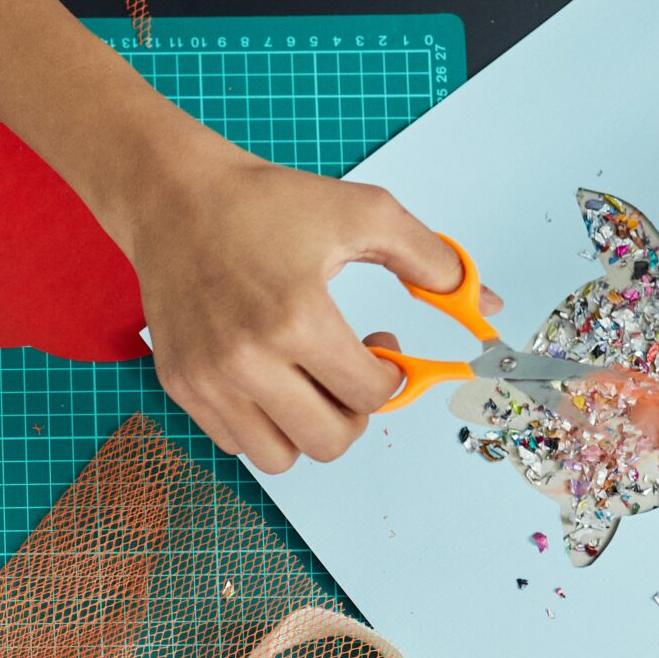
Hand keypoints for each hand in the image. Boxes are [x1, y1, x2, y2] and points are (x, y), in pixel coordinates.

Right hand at [116, 144, 491, 471]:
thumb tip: (483, 306)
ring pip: (279, 458)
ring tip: (307, 383)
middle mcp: (246, 359)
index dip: (391, 376)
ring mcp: (208, 380)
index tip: (381, 345)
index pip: (369, 394)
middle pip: (329, 441)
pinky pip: (236, 443)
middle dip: (354, 412)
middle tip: (348, 372)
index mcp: (295, 317)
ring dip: (306, 429)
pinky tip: (268, 377)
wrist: (175, 200)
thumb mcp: (363, 214)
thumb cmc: (266, 204)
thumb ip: (431, 261)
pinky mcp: (181, 387)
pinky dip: (262, 424)